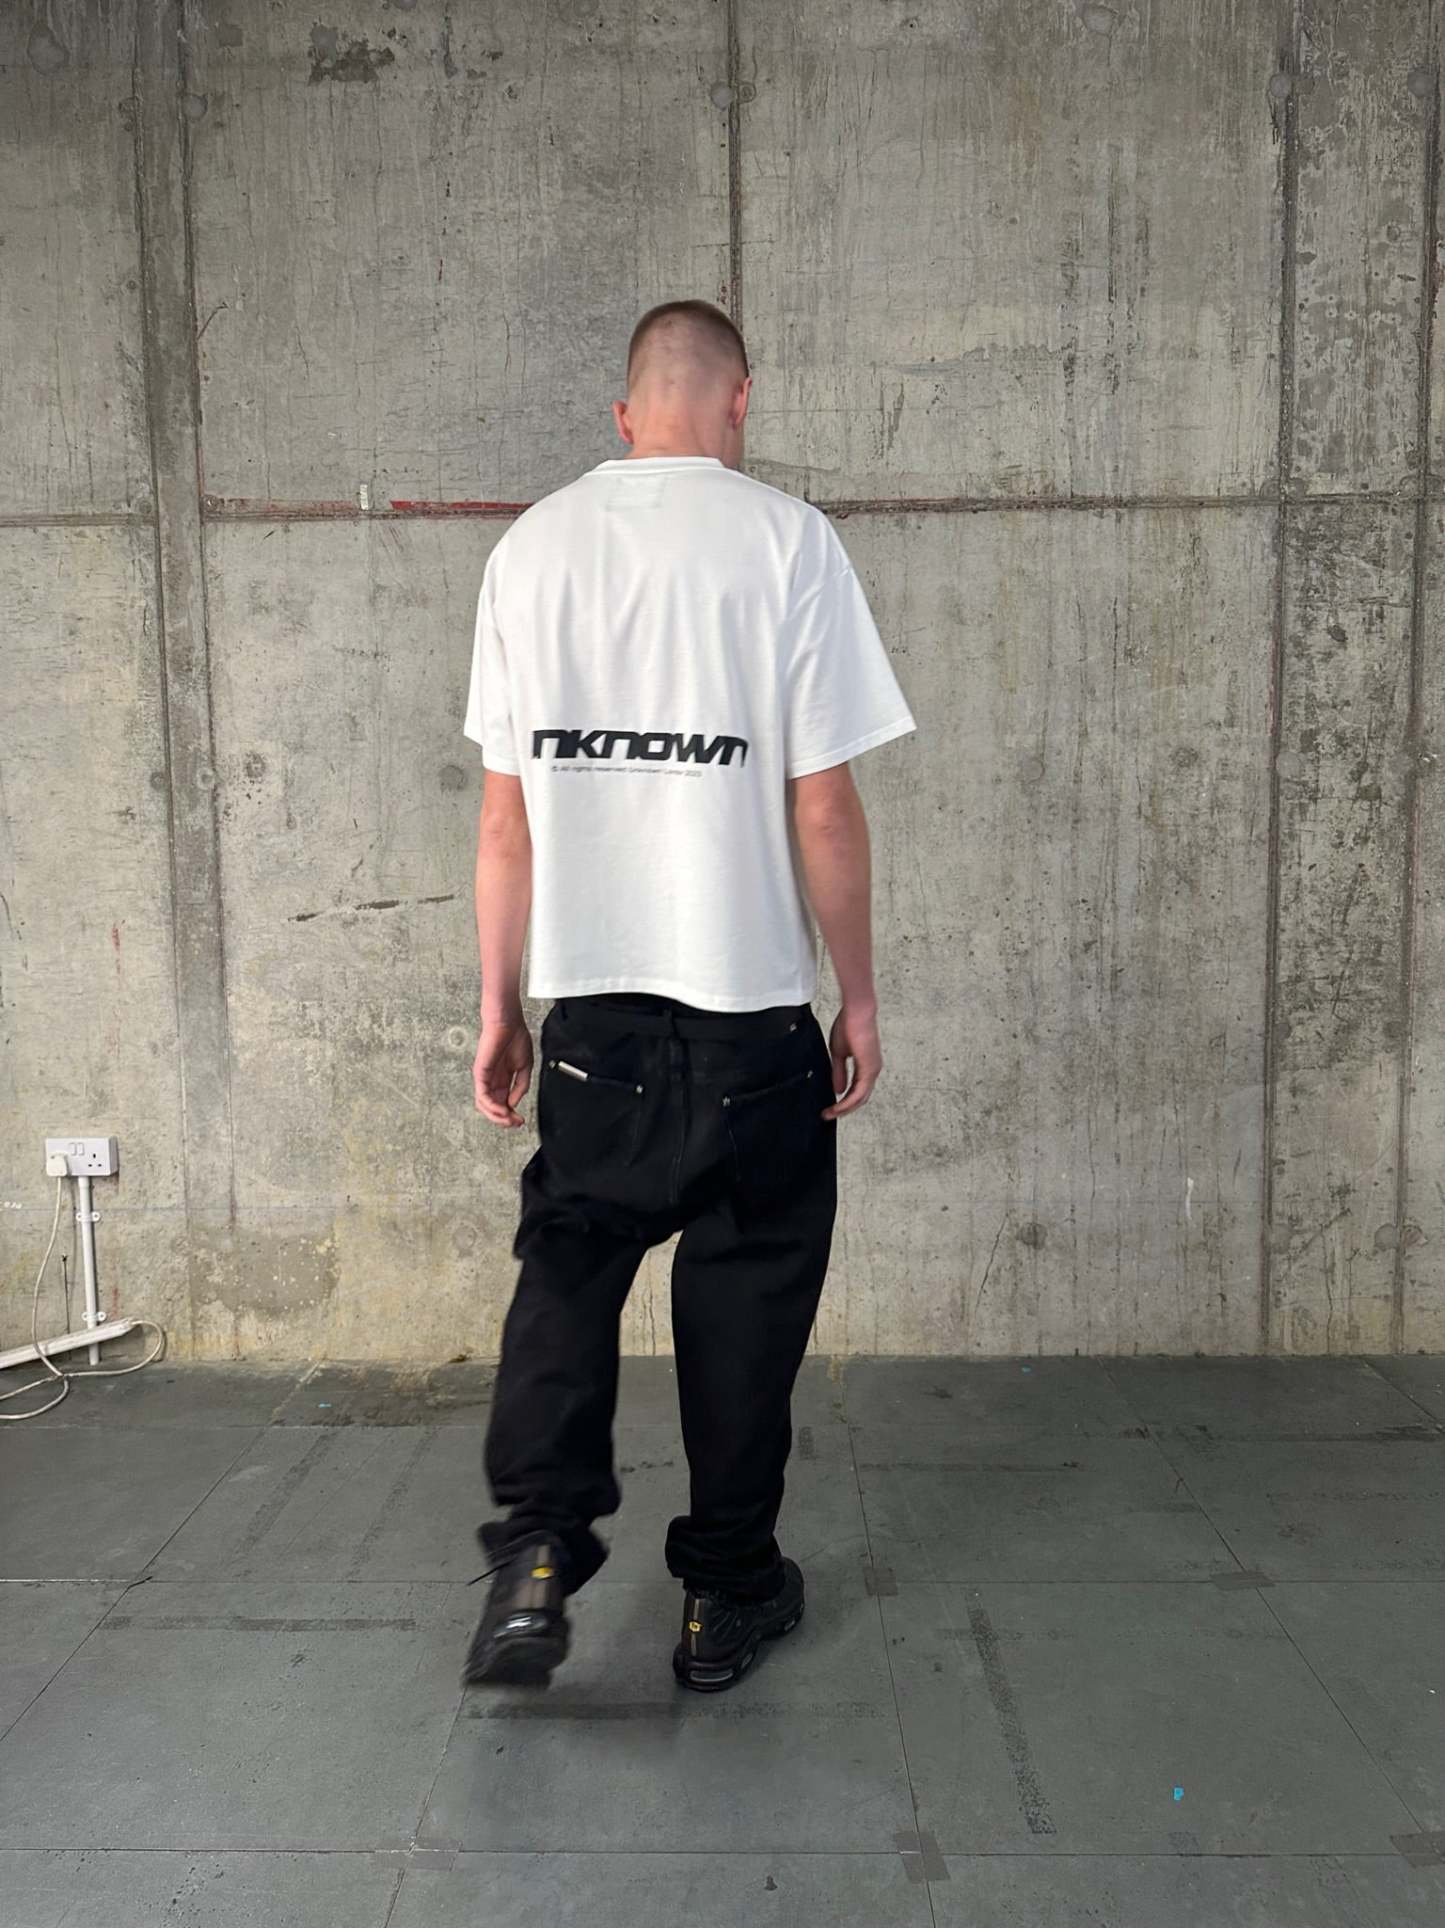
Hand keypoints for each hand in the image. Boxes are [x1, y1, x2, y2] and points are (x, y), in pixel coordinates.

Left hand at [473, 1017, 533, 1127]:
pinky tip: (502, 1109)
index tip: (521, 1120)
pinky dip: (491, 1106)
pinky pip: (482, 1096)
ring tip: (508, 1119)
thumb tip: (514, 1102)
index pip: (503, 1102)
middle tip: (515, 1123)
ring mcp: (485, 1077)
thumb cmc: (515, 1037)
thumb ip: (521, 1086)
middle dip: (505, 1119)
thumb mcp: (525, 1067)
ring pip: (485, 1105)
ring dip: (497, 1116)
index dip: (512, 1114)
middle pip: (493, 1107)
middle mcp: (492, 1080)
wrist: (508, 1022)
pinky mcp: (480, 1073)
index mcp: (503, 1078)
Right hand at [823, 1003, 881, 1118]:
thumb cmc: (849, 1025)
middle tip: (829, 1114)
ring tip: (831, 1113)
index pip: (857, 1090)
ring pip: (860, 1098)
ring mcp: (873, 1070)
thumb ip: (839, 1072)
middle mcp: (872, 1069)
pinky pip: (859, 1092)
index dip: (843, 1101)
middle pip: (860, 1098)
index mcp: (866, 1065)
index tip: (830, 1107)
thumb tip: (839, 1090)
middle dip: (844, 1109)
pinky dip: (848, 1102)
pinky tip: (837, 1106)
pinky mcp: (869, 1069)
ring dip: (845, 1108)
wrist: (856, 1013)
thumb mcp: (839, 1053)